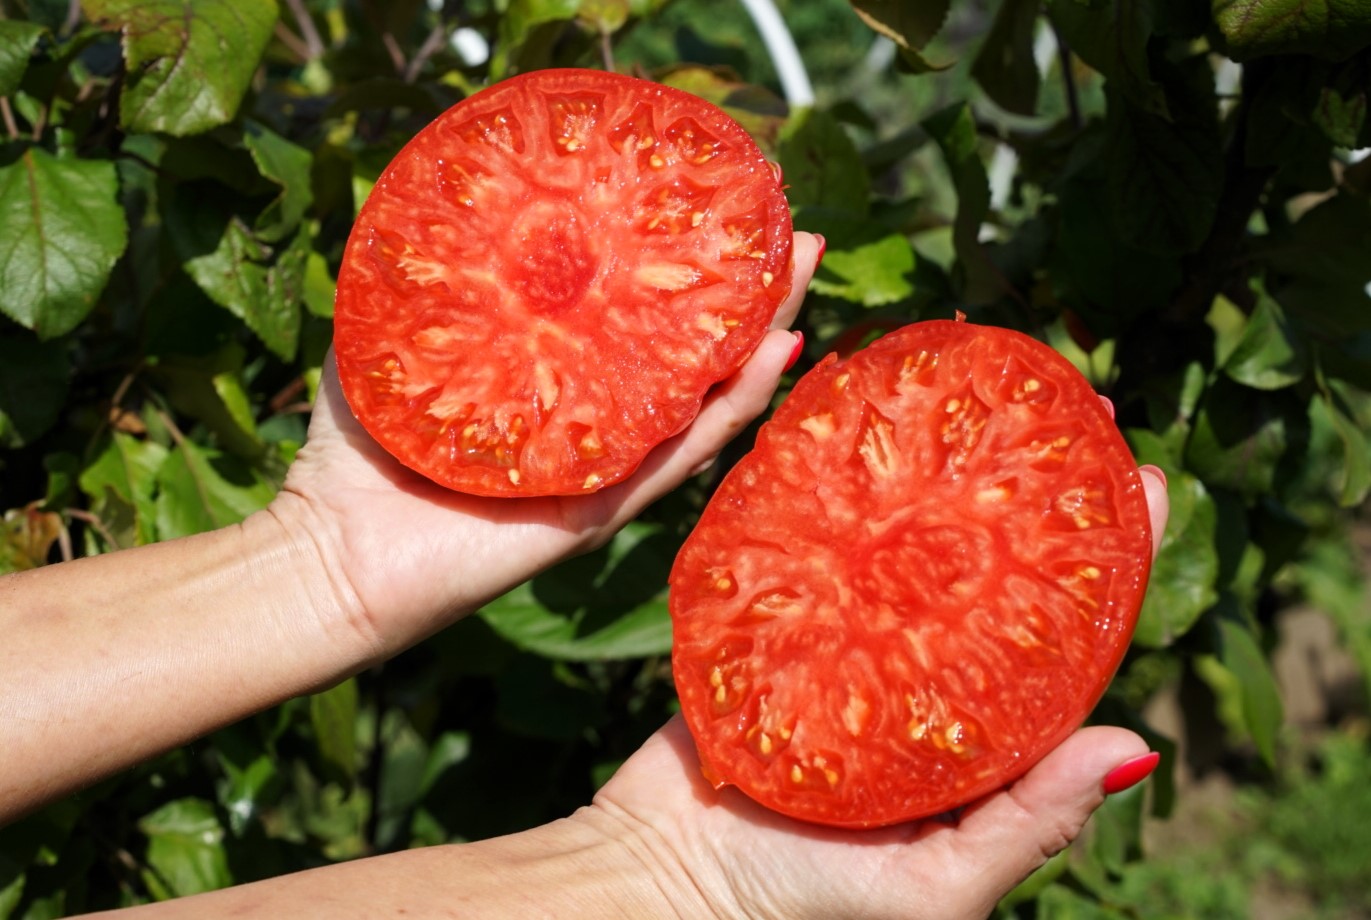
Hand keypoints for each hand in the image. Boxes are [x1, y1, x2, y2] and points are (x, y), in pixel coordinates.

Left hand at [268, 232, 821, 661]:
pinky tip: (775, 357)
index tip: (720, 215)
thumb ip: (421, 280)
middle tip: (792, 237)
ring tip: (803, 276)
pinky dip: (733, 409)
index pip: (635, 328)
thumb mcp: (391, 340)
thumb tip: (440, 193)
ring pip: (706, 404)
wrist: (328, 557)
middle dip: (747, 298)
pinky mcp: (599, 514)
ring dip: (763, 340)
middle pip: (691, 359)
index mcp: (554, 391)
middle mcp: (593, 431)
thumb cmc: (352, 455)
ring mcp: (604, 475)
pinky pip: (679, 457)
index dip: (681, 275)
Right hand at [582, 467, 1168, 919]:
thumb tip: (1140, 743)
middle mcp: (920, 678)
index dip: (1110, 563)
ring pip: (910, 552)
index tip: (1149, 483)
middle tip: (1078, 410)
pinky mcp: (781, 624)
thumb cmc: (804, 905)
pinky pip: (820, 555)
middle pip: (995, 573)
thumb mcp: (934, 889)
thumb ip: (1028, 826)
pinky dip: (842, 501)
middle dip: (1037, 493)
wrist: (664, 884)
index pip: (1063, 638)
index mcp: (974, 736)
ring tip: (979, 402)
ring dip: (945, 479)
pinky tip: (863, 441)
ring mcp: (849, 644)